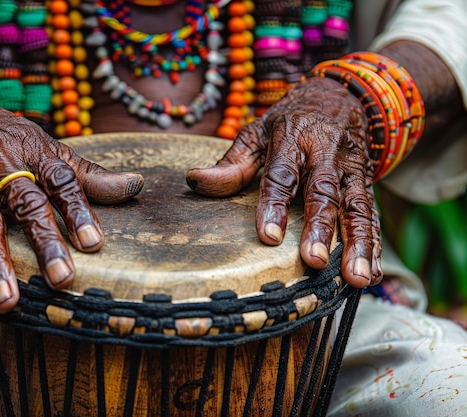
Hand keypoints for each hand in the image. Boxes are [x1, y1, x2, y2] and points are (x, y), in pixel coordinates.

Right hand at [0, 95, 143, 312]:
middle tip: (61, 279)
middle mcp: (6, 170)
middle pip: (27, 205)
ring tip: (8, 300)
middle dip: (44, 242)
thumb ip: (89, 175)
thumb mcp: (49, 149)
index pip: (62, 182)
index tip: (94, 244)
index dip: (78, 212)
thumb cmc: (11, 139)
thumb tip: (136, 185)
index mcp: (37, 156)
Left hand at [186, 77, 381, 287]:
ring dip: (359, 244)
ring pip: (358, 207)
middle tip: (314, 260)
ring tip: (357, 279)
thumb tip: (194, 180)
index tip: (269, 237)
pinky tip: (371, 273)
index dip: (274, 205)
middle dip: (320, 227)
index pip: (281, 173)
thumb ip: (232, 162)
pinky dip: (373, 245)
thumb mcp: (257, 132)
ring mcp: (351, 168)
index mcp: (293, 137)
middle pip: (324, 192)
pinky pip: (372, 214)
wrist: (341, 95)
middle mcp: (326, 152)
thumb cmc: (290, 121)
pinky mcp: (368, 181)